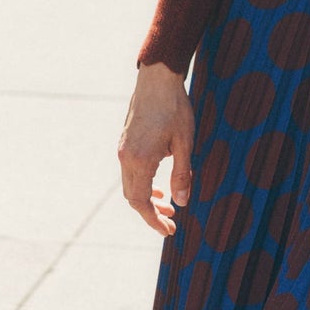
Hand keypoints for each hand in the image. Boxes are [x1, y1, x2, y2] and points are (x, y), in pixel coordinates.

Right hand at [118, 62, 195, 235]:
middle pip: (133, 197)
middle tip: (172, 222)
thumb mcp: (185, 143)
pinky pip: (131, 172)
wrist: (157, 79)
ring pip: (131, 185)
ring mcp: (123, 149)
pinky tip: (160, 185)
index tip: (169, 231)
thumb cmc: (175, 109)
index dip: (154, 220)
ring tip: (169, 206)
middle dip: (151, 213)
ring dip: (148, 198)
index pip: (142, 202)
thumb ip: (182, 173)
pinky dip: (144, 184)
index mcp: (141, 160)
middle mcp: (126, 157)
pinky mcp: (125, 142)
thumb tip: (182, 202)